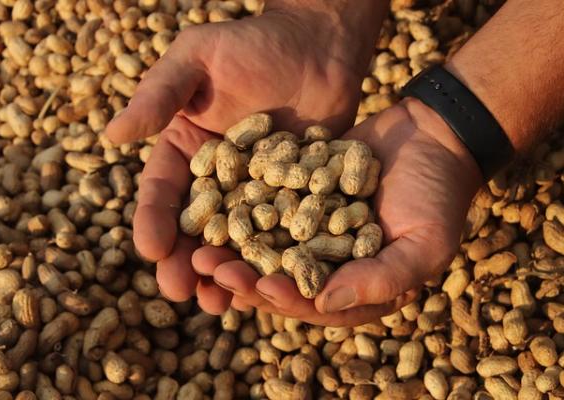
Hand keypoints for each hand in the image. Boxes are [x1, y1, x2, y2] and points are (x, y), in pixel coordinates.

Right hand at [105, 4, 383, 312]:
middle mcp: (218, 177)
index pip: (163, 191)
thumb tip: (112, 134)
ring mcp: (257, 191)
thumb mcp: (199, 58)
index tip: (149, 250)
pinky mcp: (295, 197)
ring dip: (225, 272)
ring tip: (219, 304)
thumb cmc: (255, 43)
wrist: (318, 47)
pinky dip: (274, 260)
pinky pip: (282, 233)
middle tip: (180, 292)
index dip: (153, 221)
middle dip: (184, 261)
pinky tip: (271, 285)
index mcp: (186, 149)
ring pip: (236, 240)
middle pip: (195, 227)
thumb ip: (160, 93)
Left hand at [207, 98, 482, 325]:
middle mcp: (326, 262)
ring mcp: (308, 227)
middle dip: (242, 276)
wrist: (431, 135)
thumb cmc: (437, 195)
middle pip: (277, 277)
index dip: (285, 298)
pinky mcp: (296, 194)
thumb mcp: (424, 245)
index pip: (313, 303)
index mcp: (355, 285)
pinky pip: (265, 205)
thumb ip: (381, 279)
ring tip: (198, 243)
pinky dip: (240, 207)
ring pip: (262, 244)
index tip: (259, 287)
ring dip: (231, 246)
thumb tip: (325, 304)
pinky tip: (212, 202)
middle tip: (207, 267)